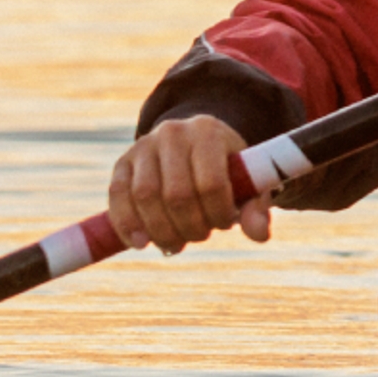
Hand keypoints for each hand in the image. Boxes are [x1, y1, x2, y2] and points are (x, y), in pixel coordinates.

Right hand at [109, 115, 273, 252]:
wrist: (196, 146)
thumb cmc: (226, 171)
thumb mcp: (248, 185)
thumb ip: (256, 208)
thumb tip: (260, 234)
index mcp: (208, 133)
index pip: (210, 183)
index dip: (216, 214)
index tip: (224, 225)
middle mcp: (173, 132)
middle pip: (176, 194)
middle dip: (189, 227)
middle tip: (200, 236)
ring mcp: (144, 145)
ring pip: (144, 196)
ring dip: (161, 231)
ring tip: (176, 243)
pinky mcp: (123, 162)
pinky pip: (117, 195)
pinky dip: (127, 224)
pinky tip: (141, 243)